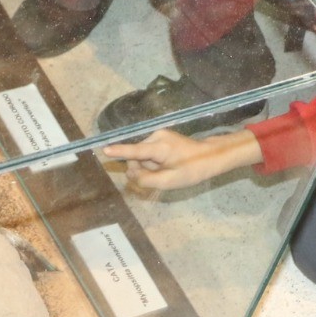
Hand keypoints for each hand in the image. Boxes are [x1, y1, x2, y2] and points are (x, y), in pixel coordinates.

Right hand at [102, 128, 262, 189]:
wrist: (210, 157)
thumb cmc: (192, 170)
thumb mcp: (170, 181)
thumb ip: (147, 179)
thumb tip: (131, 174)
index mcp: (159, 147)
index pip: (135, 151)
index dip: (119, 152)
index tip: (105, 150)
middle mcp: (156, 137)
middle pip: (137, 156)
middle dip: (143, 168)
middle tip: (160, 176)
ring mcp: (159, 135)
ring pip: (142, 156)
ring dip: (149, 166)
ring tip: (166, 170)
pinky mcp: (161, 137)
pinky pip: (148, 153)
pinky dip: (153, 162)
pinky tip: (166, 166)